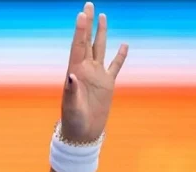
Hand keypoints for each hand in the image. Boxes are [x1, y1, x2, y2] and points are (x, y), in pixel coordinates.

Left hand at [61, 2, 128, 141]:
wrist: (82, 134)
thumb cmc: (73, 122)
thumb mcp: (72, 107)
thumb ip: (71, 91)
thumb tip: (72, 76)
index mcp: (75, 72)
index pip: (78, 47)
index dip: (80, 31)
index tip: (81, 14)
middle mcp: (85, 70)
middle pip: (87, 42)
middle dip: (87, 24)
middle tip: (87, 5)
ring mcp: (97, 76)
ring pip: (99, 49)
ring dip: (100, 33)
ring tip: (101, 16)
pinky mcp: (107, 84)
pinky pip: (115, 66)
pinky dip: (120, 55)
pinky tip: (124, 45)